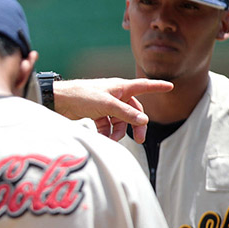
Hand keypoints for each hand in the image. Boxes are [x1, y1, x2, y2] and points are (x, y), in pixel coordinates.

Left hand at [53, 78, 172, 143]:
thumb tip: (144, 121)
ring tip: (111, 140)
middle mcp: (114, 95)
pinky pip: (106, 125)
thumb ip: (126, 113)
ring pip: (119, 121)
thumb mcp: (107, 105)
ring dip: (117, 132)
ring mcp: (105, 105)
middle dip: (135, 125)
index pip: (143, 86)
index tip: (170, 86)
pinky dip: (106, 133)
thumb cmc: (82, 95)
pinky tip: (102, 139)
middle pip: (132, 111)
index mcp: (120, 87)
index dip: (157, 87)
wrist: (58, 101)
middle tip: (140, 140)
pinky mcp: (95, 114)